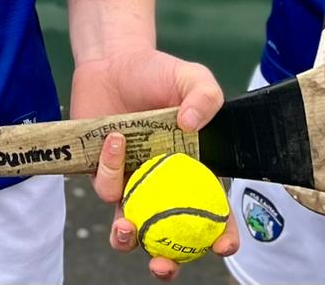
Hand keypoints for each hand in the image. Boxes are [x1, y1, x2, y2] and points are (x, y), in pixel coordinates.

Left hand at [72, 48, 239, 278]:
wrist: (112, 60)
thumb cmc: (157, 72)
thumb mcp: (191, 77)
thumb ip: (206, 95)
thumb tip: (193, 126)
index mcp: (194, 173)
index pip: (214, 215)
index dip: (222, 237)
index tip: (222, 245)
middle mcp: (163, 186)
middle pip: (169, 238)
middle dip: (168, 262)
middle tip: (162, 263)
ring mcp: (132, 183)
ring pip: (130, 227)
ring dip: (127, 238)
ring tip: (126, 226)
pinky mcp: (102, 173)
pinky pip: (105, 187)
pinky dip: (109, 171)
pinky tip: (114, 140)